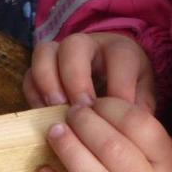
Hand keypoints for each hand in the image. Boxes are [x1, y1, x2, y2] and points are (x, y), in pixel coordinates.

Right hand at [24, 32, 155, 111]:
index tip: (113, 115)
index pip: (120, 57)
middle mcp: (87, 43)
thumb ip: (140, 107)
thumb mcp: (143, 94)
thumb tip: (131, 128)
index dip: (118, 86)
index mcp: (119, 47)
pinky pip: (28, 74)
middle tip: (79, 109)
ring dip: (48, 82)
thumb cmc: (128, 87)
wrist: (110, 77)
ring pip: (44, 53)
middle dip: (76, 79)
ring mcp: (58, 52)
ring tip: (56, 109)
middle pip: (74, 46)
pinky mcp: (40, 68)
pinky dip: (33, 94)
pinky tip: (45, 114)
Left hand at [39, 97, 171, 171]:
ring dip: (69, 151)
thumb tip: (97, 104)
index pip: (138, 125)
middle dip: (85, 124)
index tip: (94, 102)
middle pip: (113, 149)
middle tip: (71, 112)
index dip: (110, 107)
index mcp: (170, 161)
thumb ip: (140, 129)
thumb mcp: (167, 149)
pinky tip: (44, 171)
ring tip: (54, 131)